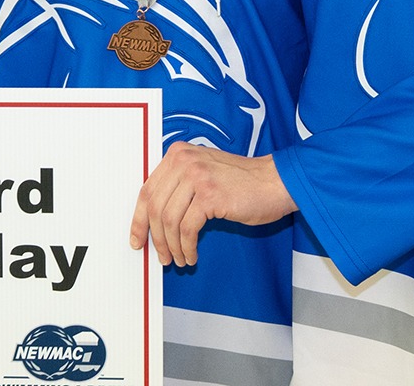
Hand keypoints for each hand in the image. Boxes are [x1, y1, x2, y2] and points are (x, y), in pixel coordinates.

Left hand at [128, 143, 295, 267]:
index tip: (137, 239)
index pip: (147, 190)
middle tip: (161, 256)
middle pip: (155, 207)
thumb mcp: (204, 173)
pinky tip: (192, 255)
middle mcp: (184, 161)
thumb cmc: (242, 182)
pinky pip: (187, 229)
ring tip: (179, 259)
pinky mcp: (210, 195)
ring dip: (172, 246)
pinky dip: (186, 247)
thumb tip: (154, 220)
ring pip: (169, 220)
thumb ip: (179, 186)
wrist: (276, 182)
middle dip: (155, 237)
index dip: (138, 219)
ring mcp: (197, 176)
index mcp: (177, 154)